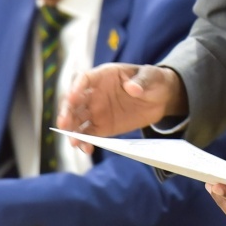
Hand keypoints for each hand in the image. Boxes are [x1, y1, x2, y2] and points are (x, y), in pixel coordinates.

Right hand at [57, 63, 186, 153]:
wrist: (161, 98)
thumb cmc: (153, 80)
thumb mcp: (151, 76)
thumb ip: (141, 81)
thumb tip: (133, 88)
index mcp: (104, 76)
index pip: (84, 79)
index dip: (76, 87)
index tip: (72, 97)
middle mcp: (95, 93)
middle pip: (74, 101)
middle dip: (67, 112)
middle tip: (64, 124)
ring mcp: (97, 111)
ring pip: (78, 120)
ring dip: (72, 130)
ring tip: (73, 142)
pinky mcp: (103, 126)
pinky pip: (89, 134)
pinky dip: (85, 142)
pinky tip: (86, 149)